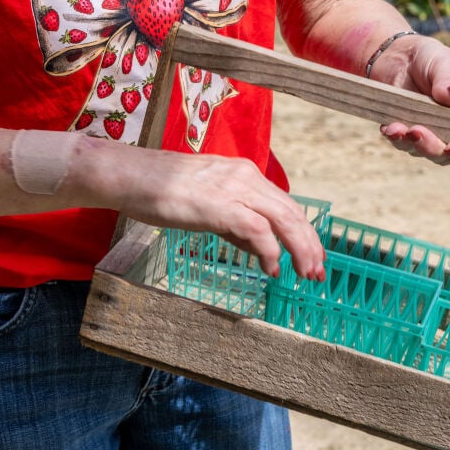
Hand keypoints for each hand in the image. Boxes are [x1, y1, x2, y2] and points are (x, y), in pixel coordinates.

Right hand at [88, 145, 325, 280]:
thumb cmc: (162, 190)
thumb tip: (263, 250)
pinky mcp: (220, 204)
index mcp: (245, 174)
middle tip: (319, 273)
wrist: (130, 175)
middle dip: (310, 245)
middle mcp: (246, 177)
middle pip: (293, 212)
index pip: (286, 205)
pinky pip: (257, 229)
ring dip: (300, 250)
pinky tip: (273, 269)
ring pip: (283, 219)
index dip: (304, 233)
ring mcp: (234, 189)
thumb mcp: (209, 205)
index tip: (313, 257)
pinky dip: (271, 251)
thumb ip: (237, 225)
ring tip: (306, 274)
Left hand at [369, 36, 449, 167]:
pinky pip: (402, 144)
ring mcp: (430, 135)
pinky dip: (396, 138)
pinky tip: (389, 128)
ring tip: (398, 128)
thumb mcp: (444, 62)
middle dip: (433, 149)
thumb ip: (449, 79)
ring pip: (424, 153)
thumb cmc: (431, 58)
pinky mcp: (406, 134)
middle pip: (449, 156)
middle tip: (418, 132)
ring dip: (412, 144)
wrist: (400, 57)